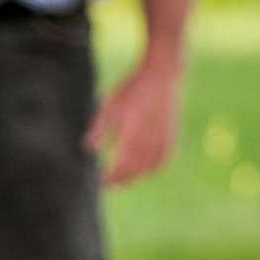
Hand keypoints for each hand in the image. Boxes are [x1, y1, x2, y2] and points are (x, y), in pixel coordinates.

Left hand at [84, 58, 183, 187]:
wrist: (161, 75)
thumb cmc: (132, 88)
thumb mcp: (110, 105)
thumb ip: (99, 129)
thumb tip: (87, 149)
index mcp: (133, 134)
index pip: (121, 166)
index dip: (112, 178)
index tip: (103, 183)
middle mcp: (149, 141)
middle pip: (135, 170)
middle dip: (122, 180)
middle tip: (111, 185)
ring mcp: (163, 139)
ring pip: (150, 167)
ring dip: (137, 177)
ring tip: (125, 180)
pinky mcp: (172, 135)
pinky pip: (165, 159)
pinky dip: (155, 168)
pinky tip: (147, 170)